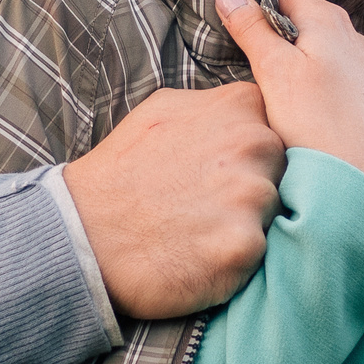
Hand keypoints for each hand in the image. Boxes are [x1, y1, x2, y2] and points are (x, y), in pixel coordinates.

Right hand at [63, 83, 282, 318]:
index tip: (222, 167)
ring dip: (244, 224)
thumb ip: (213, 105)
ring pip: (272, 213)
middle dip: (252, 187)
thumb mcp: (162, 111)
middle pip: (281, 170)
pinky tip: (199, 254)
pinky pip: (258, 253)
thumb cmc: (122, 173)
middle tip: (207, 202)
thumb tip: (246, 104)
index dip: (251, 152)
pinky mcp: (245, 247)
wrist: (83, 234)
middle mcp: (254, 144)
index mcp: (239, 106)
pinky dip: (233, 259)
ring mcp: (251, 196)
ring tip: (200, 229)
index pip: (275, 125)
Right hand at [213, 0, 363, 195]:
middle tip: (243, 60)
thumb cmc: (318, 124)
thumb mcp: (274, 69)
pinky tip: (294, 105)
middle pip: (299, 17)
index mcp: (329, 20)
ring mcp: (361, 67)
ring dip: (288, 57)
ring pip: (313, 47)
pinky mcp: (363, 97)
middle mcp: (351, 36)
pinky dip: (306, 78)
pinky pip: (327, 73)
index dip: (254, 3)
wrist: (362, 180)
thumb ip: (250, 28)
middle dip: (269, 32)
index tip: (232, 28)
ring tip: (266, 85)